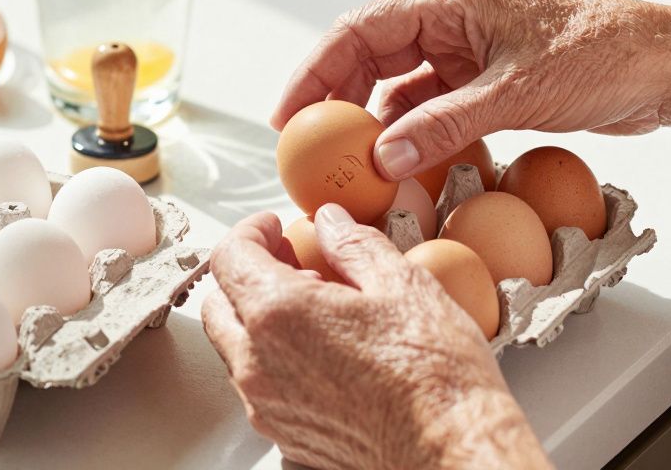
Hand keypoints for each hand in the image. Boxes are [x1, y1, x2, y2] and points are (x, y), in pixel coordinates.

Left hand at [202, 204, 549, 469]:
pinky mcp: (282, 433)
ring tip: (313, 305)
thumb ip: (353, 245)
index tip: (273, 226)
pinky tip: (321, 348)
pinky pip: (257, 383)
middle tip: (289, 259)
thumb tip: (331, 223)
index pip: (230, 257)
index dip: (250, 232)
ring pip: (233, 346)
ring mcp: (266, 403)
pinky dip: (271, 355)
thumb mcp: (401, 285)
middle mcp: (259, 363)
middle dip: (246, 272)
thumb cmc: (433, 376)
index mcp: (279, 314)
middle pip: (218, 303)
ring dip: (256, 316)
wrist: (452, 449)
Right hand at [272, 0, 670, 180]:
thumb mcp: (512, 94)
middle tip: (309, 147)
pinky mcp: (485, 78)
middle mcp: (451, 18)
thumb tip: (382, 159)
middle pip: (369, 56)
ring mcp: (467, 48)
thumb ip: (441, 127)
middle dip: (335, 100)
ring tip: (350, 162)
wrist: (664, 65)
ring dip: (374, 121)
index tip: (289, 115)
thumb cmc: (601, 55)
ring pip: (398, 83)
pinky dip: (412, 132)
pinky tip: (400, 163)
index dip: (315, 73)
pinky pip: (430, 104)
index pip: (358, 31)